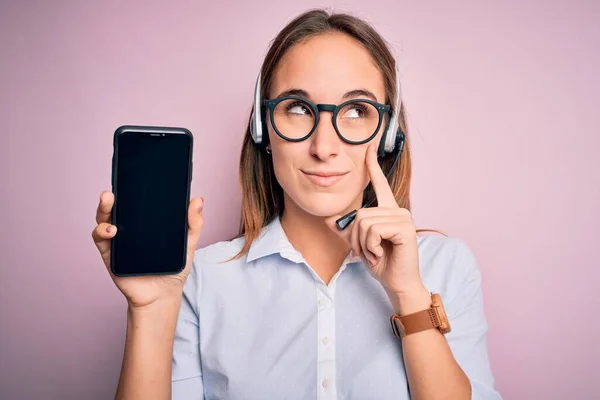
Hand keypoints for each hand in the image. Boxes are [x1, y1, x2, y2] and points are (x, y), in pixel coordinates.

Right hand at [91, 191, 204, 309]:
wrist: (163, 296)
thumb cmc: (173, 269)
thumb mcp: (188, 244)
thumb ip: (194, 223)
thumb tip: (198, 199)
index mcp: (144, 223)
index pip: (135, 201)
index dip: (131, 188)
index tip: (131, 174)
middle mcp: (128, 228)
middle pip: (116, 207)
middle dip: (111, 196)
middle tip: (112, 189)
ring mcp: (118, 240)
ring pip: (104, 219)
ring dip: (103, 209)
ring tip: (109, 202)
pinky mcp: (110, 255)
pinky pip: (100, 239)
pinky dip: (102, 232)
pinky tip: (111, 230)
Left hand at [326, 144, 424, 296]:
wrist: (396, 282)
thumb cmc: (382, 263)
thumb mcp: (359, 244)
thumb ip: (345, 230)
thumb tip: (327, 218)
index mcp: (388, 210)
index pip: (379, 183)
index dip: (372, 165)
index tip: (370, 146)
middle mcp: (397, 210)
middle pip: (360, 213)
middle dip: (356, 237)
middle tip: (367, 251)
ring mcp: (403, 218)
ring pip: (364, 222)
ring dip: (363, 244)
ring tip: (375, 253)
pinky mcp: (405, 228)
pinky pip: (373, 230)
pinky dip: (371, 246)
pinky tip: (381, 253)